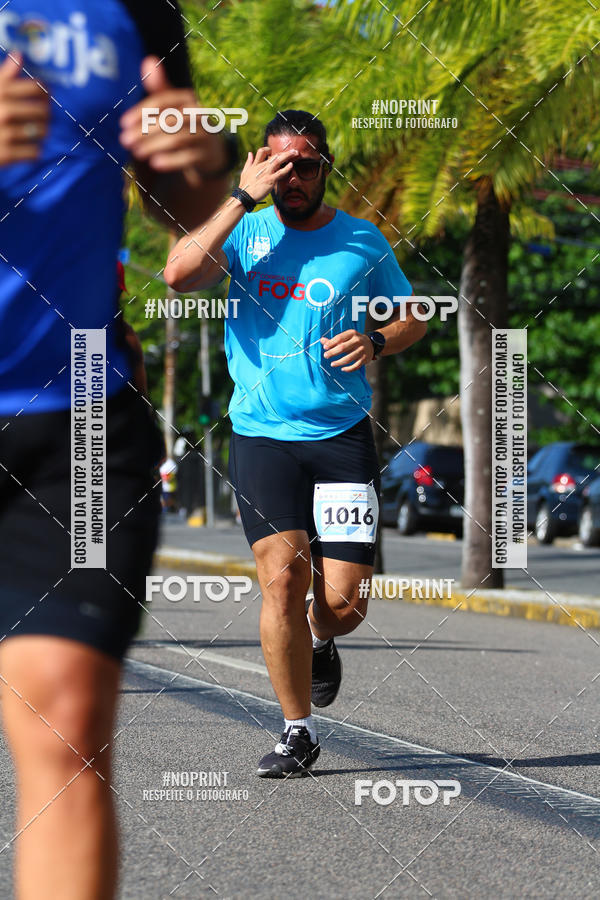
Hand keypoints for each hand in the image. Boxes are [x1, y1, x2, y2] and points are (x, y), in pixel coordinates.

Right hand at [0, 53, 49, 166]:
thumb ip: (4, 76)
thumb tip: (19, 55)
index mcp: (0, 93)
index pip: (36, 88)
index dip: (46, 91)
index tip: (47, 94)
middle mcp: (3, 111)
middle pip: (43, 111)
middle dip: (46, 114)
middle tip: (44, 116)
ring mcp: (5, 133)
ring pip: (41, 132)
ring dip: (42, 132)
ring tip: (38, 131)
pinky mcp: (6, 154)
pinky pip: (34, 152)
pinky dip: (35, 151)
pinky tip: (30, 148)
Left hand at [119, 56, 226, 174]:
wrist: (211, 150)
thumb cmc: (184, 123)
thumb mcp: (173, 105)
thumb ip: (159, 87)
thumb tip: (148, 60)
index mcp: (187, 98)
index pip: (163, 101)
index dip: (142, 112)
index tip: (123, 123)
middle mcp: (198, 114)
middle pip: (169, 120)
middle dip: (144, 130)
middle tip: (125, 140)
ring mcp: (204, 134)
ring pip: (178, 138)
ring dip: (154, 145)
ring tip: (137, 152)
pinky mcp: (207, 154)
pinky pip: (189, 157)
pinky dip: (172, 160)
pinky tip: (155, 163)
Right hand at [239, 146, 297, 201]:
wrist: (244, 196)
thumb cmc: (245, 186)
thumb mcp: (245, 171)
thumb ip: (249, 162)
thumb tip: (250, 153)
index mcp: (256, 164)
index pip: (262, 151)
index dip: (268, 149)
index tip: (274, 151)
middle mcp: (262, 166)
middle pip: (274, 155)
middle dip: (284, 152)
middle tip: (293, 151)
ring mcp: (266, 173)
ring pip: (278, 161)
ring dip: (287, 156)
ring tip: (295, 153)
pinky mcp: (270, 180)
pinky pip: (280, 173)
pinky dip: (286, 168)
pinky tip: (291, 165)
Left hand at [321, 330, 373, 371]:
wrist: (371, 344)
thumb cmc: (354, 341)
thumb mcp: (346, 338)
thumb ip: (334, 340)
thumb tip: (321, 340)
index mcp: (352, 333)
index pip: (339, 338)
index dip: (331, 343)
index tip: (325, 347)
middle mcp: (358, 341)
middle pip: (343, 347)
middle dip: (333, 352)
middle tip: (325, 356)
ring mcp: (362, 350)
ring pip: (349, 358)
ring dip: (339, 362)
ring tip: (332, 364)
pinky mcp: (365, 358)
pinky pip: (356, 366)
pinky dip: (348, 369)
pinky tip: (342, 369)